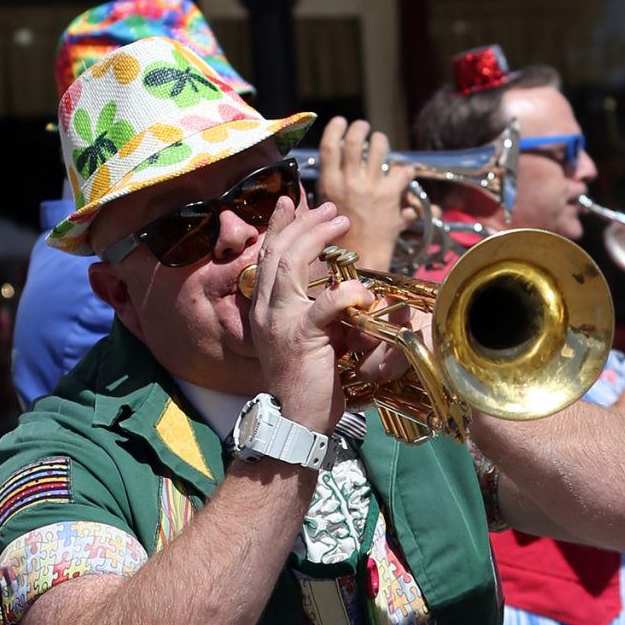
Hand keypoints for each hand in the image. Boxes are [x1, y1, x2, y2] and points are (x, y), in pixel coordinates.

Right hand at [245, 195, 372, 434]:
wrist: (296, 420)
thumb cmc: (307, 384)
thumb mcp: (305, 339)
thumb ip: (312, 312)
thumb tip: (335, 288)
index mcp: (263, 309)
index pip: (266, 257)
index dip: (279, 227)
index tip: (293, 204)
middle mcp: (266, 310)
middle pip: (277, 251)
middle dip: (304, 223)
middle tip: (329, 210)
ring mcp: (280, 322)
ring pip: (291, 264)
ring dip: (317, 238)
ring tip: (340, 222)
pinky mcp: (302, 338)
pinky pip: (324, 305)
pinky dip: (345, 292)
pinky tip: (360, 287)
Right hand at [318, 117, 411, 272]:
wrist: (361, 260)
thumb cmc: (341, 241)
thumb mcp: (325, 212)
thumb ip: (328, 192)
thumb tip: (323, 178)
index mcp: (330, 185)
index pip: (329, 147)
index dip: (334, 129)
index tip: (339, 121)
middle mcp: (349, 183)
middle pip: (355, 142)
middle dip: (360, 129)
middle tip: (363, 127)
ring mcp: (370, 187)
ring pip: (378, 150)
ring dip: (381, 141)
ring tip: (380, 141)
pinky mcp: (390, 195)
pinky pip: (401, 171)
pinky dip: (406, 169)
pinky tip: (405, 170)